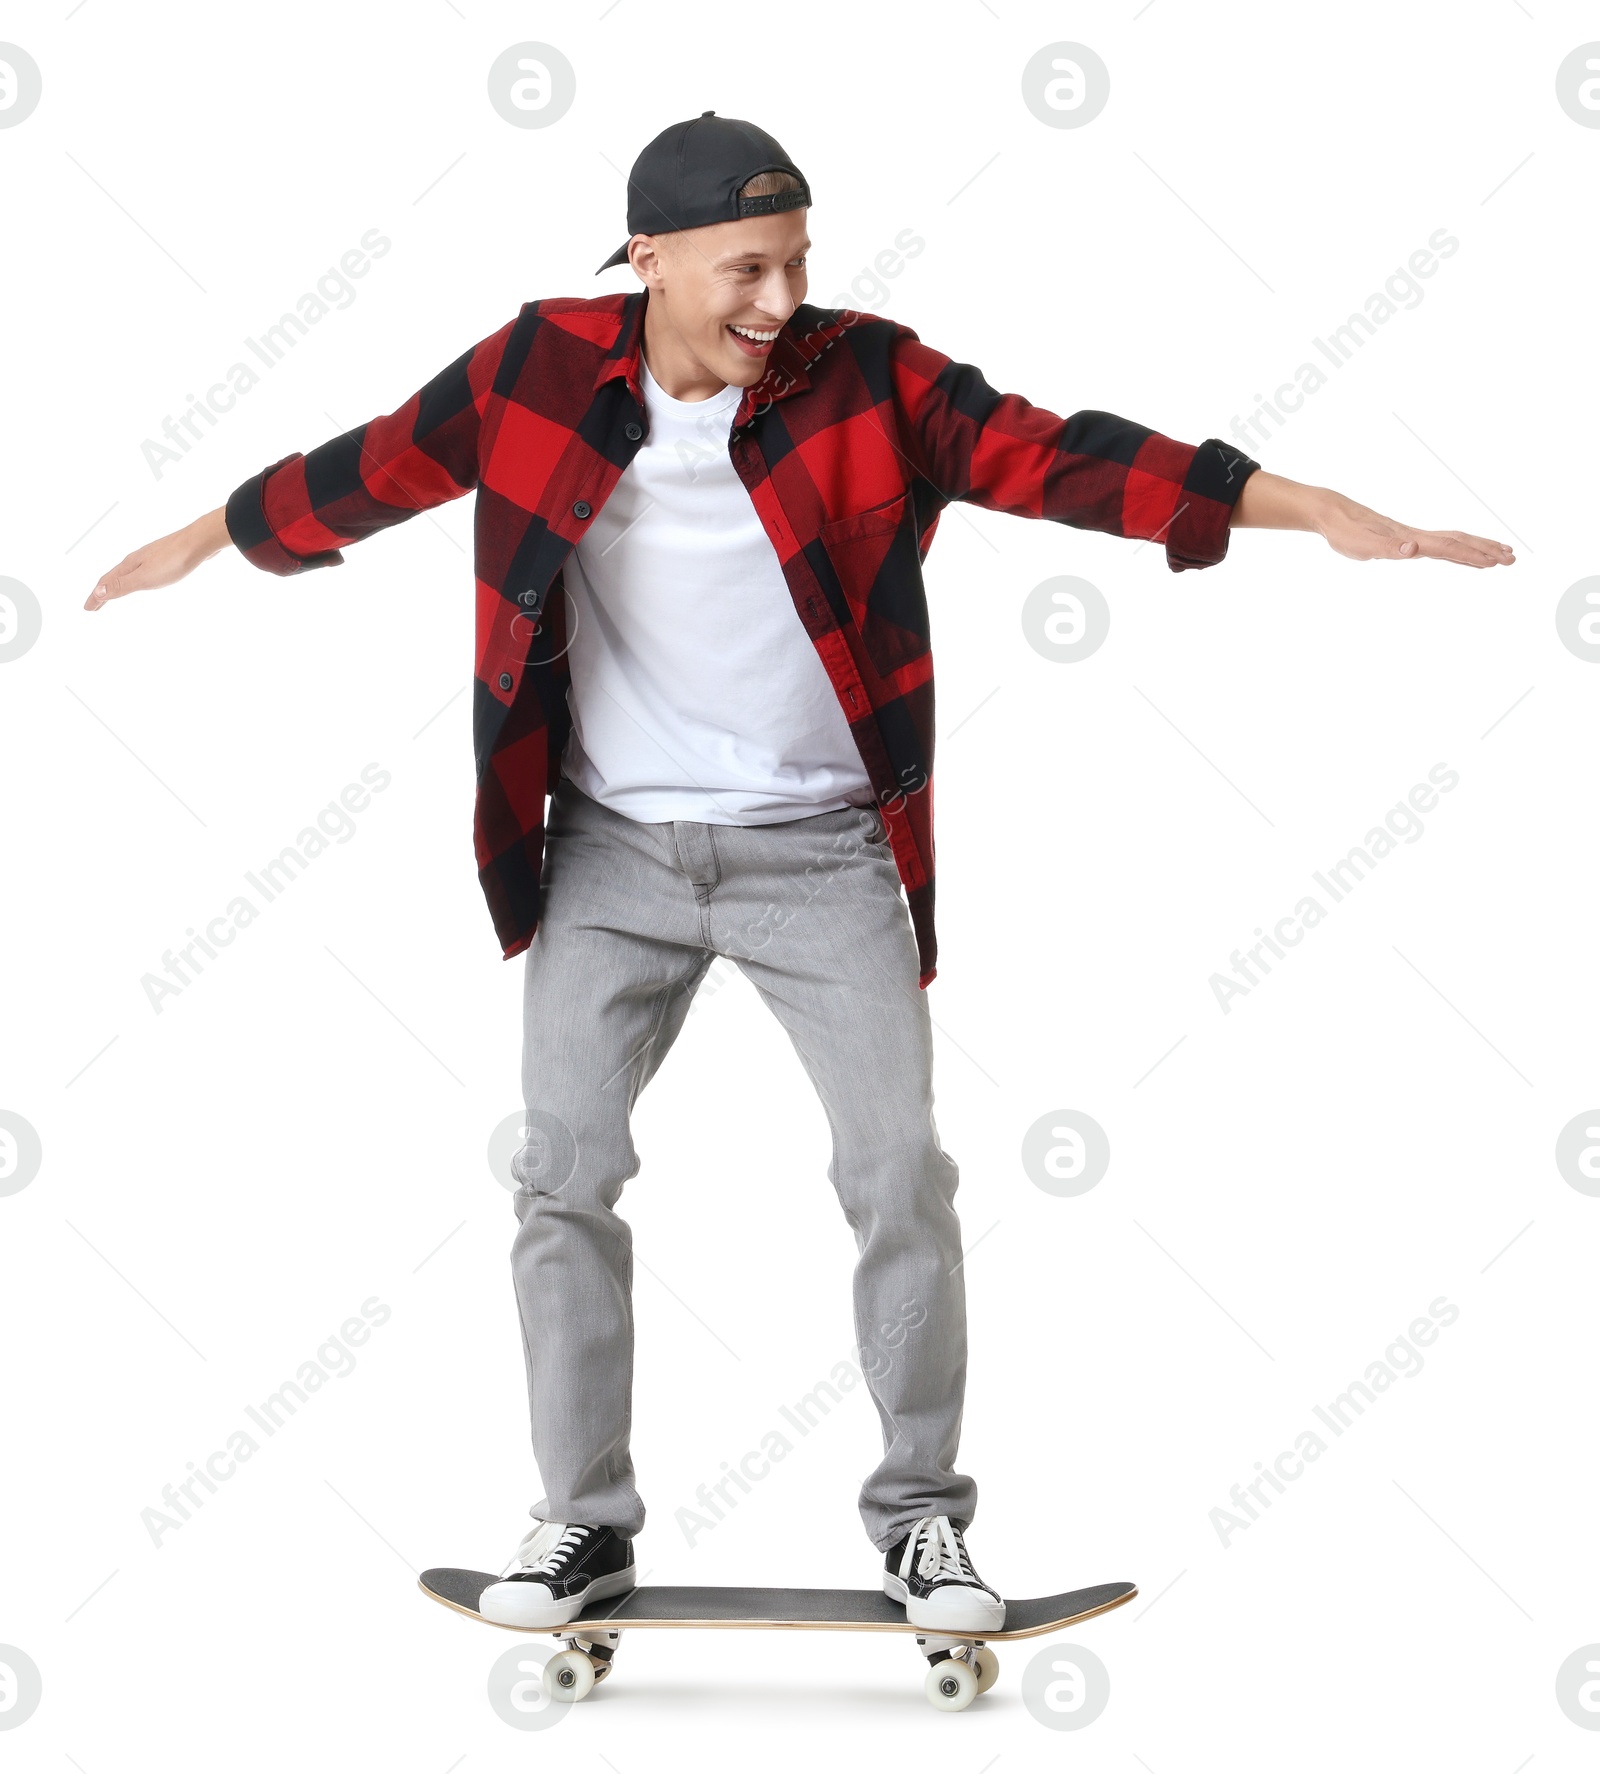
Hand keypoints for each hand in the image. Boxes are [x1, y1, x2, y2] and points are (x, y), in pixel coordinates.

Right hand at [84, 506, 231, 610]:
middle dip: (102, 592)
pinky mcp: (164, 558)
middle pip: (114, 577)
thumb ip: (123, 585)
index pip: (106, 583)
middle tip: (94, 606)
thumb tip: (98, 592)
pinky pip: (141, 571)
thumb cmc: (174, 561)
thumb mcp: (146, 578)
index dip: (95, 597)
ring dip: (117, 585)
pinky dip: (133, 580)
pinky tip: (144, 580)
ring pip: (127, 573)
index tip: (86, 609)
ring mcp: (150, 558)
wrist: (200, 542)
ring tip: (113, 593)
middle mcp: (136, 559)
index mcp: (129, 565)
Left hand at [1313, 489, 1513, 568]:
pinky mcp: (1404, 539)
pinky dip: (1456, 548)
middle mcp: (1416, 537)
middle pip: (1459, 541)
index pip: (1449, 547)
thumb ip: (1388, 549)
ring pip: (1453, 541)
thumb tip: (1412, 549)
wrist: (1334, 514)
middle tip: (1513, 558)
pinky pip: (1439, 544)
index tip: (1497, 562)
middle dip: (1485, 550)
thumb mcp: (1363, 546)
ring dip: (1477, 548)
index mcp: (1411, 540)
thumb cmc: (1346, 533)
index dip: (1472, 555)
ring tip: (1499, 554)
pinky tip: (1460, 552)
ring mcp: (1412, 537)